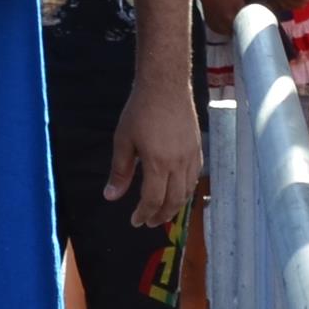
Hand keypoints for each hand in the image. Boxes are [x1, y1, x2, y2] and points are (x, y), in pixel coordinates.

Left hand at [109, 81, 204, 228]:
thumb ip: (119, 171)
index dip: (144, 214)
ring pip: (187, 191)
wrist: (165, 86)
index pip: (152, 199)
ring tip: (163, 212)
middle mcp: (178, 164)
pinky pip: (195, 177)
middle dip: (161, 216)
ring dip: (175, 206)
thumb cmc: (140, 111)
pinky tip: (178, 191)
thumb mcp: (123, 141)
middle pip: (173, 201)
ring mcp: (190, 156)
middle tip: (149, 223)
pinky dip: (186, 190)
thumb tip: (111, 196)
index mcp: (157, 163)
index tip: (135, 221)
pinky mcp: (197, 148)